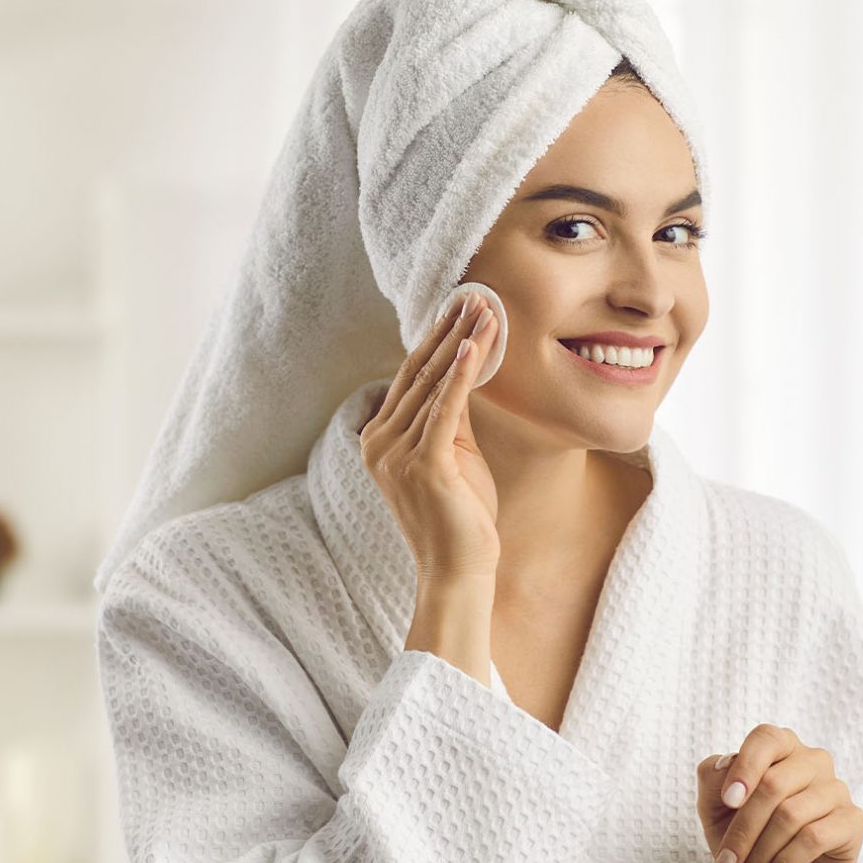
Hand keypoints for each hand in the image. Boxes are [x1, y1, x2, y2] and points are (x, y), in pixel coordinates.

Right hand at [360, 291, 501, 580]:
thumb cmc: (460, 514)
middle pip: (418, 373)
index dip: (435, 339)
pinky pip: (445, 409)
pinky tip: (474, 345)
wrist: (458, 568)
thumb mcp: (452, 453)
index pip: (409, 377)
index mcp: (378, 438)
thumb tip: (463, 368)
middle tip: (473, 293)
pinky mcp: (423, 464)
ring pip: (432, 384)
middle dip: (448, 330)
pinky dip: (460, 375)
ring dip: (461, 343)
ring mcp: (396, 454)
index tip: (458, 306)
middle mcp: (379, 442)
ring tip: (484, 309)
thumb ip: (449, 414)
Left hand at [695, 724, 862, 862]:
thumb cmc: (747, 839)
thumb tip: (724, 763)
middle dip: (742, 832)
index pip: (765, 738)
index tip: (727, 802)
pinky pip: (813, 838)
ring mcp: (836, 789)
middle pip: (772, 785)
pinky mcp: (852, 821)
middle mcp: (812, 761)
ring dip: (759, 855)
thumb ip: (712, 780)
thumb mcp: (716, 810)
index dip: (745, 767)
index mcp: (780, 747)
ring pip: (790, 815)